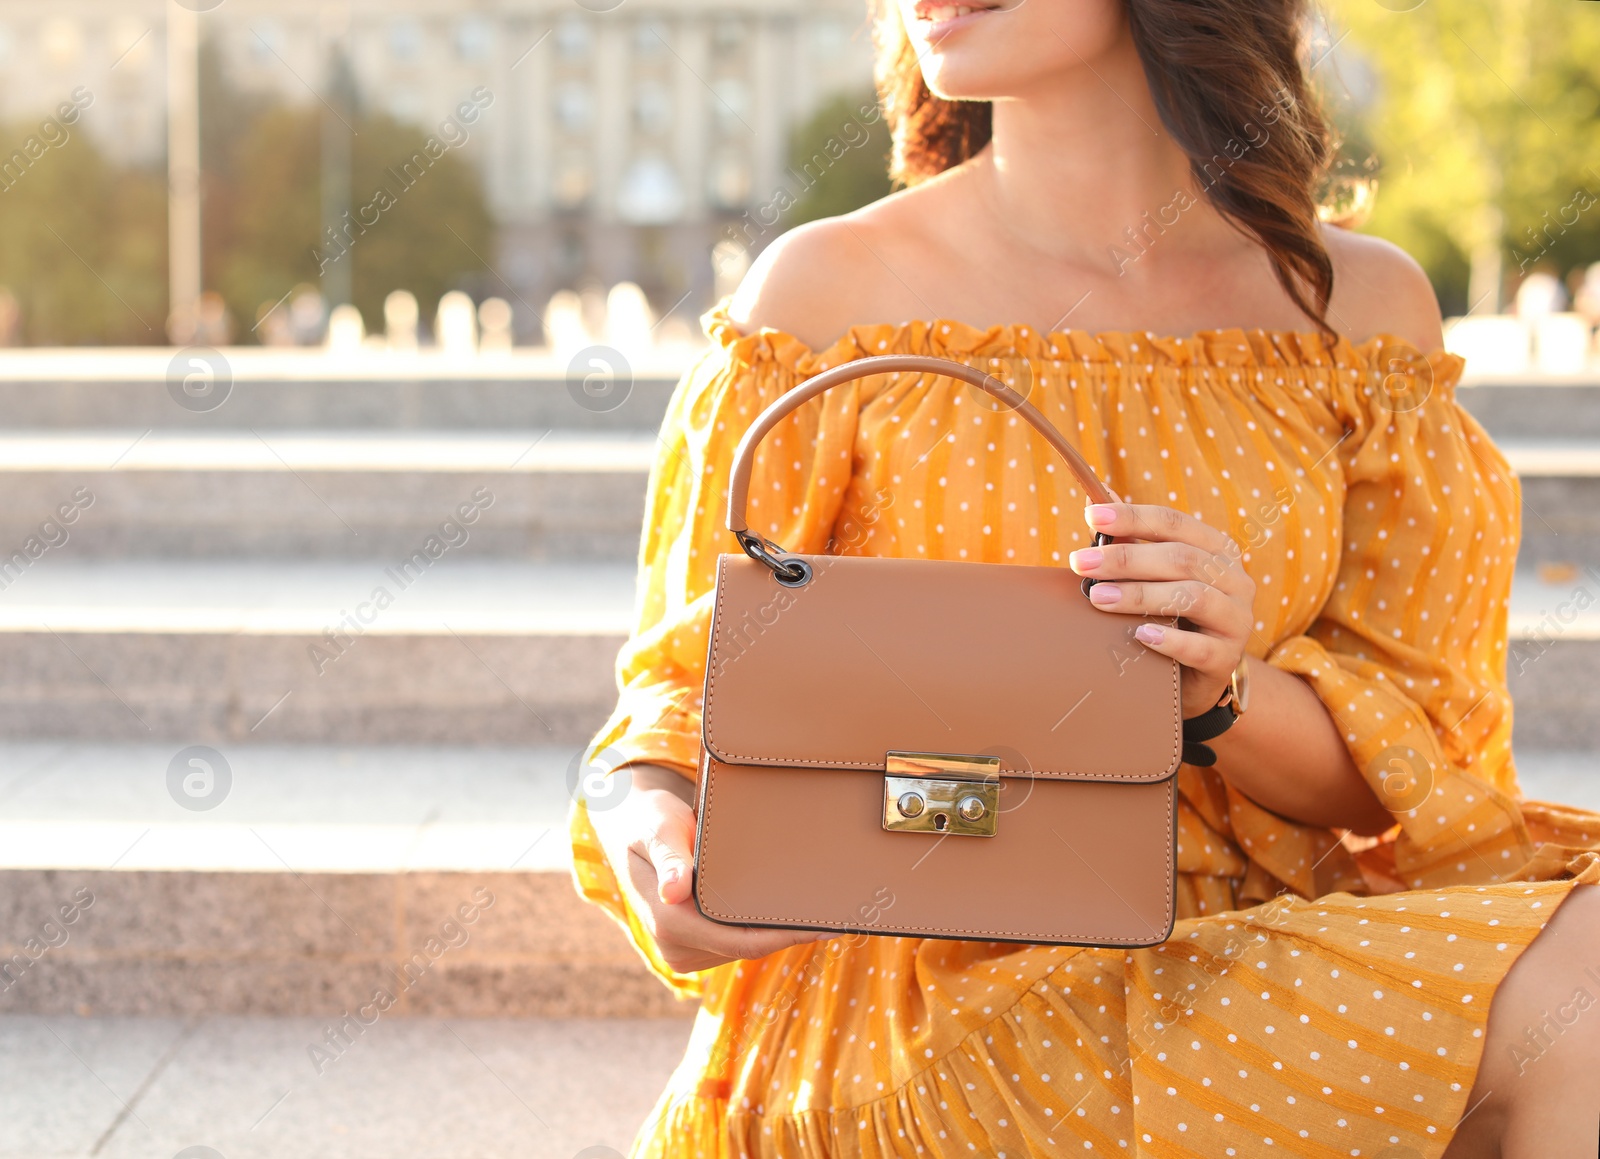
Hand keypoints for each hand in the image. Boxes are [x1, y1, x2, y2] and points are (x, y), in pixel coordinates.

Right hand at [589, 764, 825, 973]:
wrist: (632, 829)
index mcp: (668, 922)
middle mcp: (673, 947)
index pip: (739, 942)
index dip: (783, 937)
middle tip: (840, 920)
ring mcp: (682, 951)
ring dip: (779, 934)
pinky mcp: (692, 948)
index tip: (822, 927)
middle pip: (747, 949)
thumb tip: (675, 893)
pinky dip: (763, 932)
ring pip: (743, 949)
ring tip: (823, 915)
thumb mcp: (658, 829)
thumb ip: (669, 857)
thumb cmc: (649, 820)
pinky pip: (736, 944)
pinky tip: (792, 916)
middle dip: (791, 936)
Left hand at [1068, 501, 1254, 717]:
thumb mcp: (1154, 574)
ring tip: (1099, 597)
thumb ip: (1131, 541)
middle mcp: (1234, 579)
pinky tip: (1139, 635)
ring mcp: (1236, 619)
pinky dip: (1169, 640)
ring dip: (1141, 595)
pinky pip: (1200, 648)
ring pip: (1192, 598)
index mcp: (1216, 549)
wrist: (1197, 675)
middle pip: (1181, 559)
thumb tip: (1093, 501)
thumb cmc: (1172, 614)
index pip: (1174, 523)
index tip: (1091, 516)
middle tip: (1081, 563)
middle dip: (1126, 559)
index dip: (1133, 517)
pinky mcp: (1227, 658)